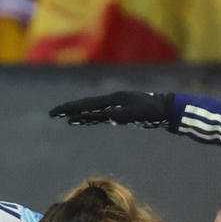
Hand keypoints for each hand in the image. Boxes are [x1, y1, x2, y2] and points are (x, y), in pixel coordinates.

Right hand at [49, 90, 173, 128]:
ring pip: (91, 111)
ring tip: (65, 119)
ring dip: (78, 115)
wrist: (168, 110)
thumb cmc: (155, 112)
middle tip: (53, 114)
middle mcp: (112, 101)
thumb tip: (108, 115)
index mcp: (114, 100)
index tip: (56, 112)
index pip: (87, 104)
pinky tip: (82, 121)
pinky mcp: (120, 113)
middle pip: (86, 105)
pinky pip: (99, 116)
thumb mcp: (141, 114)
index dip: (70, 108)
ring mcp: (115, 107)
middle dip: (69, 109)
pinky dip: (89, 118)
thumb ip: (125, 115)